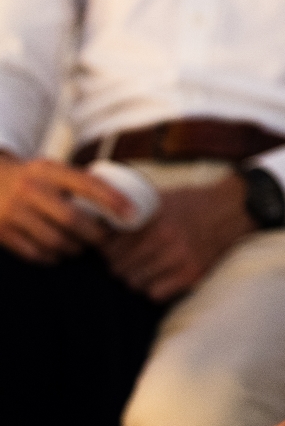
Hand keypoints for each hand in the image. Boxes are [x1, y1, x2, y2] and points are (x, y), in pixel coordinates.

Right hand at [0, 153, 131, 261]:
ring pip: (55, 240)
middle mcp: (30, 189)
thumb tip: (120, 200)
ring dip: (76, 248)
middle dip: (94, 233)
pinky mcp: (3, 233)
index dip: (112, 199)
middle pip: (71, 219)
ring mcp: (14, 212)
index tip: (131, 213)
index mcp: (48, 170)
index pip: (87, 184)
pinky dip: (53, 256)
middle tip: (105, 239)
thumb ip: (78, 182)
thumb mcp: (51, 169)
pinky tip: (60, 252)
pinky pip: (36, 253)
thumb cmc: (32, 178)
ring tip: (83, 246)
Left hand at [102, 173, 254, 299]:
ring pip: (134, 283)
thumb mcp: (161, 197)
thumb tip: (102, 222)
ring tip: (141, 268)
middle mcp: (164, 239)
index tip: (109, 249)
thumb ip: (133, 209)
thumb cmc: (192, 202)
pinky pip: (155, 294)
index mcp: (153, 218)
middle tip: (123, 261)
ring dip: (134, 277)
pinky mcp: (191, 275)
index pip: (111, 246)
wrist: (230, 210)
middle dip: (118, 265)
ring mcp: (179, 259)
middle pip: (119, 267)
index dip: (106, 250)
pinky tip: (158, 276)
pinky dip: (152, 288)